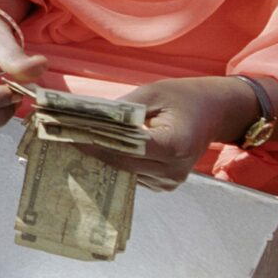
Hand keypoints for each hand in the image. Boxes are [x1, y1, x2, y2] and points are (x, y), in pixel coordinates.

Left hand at [82, 76, 258, 191]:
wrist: (213, 112)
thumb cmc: (183, 97)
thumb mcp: (154, 93)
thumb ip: (123, 109)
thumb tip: (89, 117)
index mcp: (174, 144)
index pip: (128, 148)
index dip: (98, 143)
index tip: (72, 136)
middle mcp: (173, 169)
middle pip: (123, 164)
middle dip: (93, 151)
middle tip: (64, 140)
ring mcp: (171, 181)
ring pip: (125, 172)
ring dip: (102, 159)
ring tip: (75, 143)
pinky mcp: (166, 184)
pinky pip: (134, 176)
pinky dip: (117, 163)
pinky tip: (98, 151)